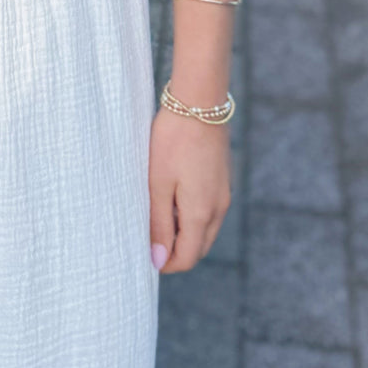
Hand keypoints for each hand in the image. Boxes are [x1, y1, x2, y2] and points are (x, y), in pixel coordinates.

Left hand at [147, 105, 231, 272]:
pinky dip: (191, 216)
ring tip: (155, 214)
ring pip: (204, 230)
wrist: (199, 103)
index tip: (144, 255)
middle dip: (175, 251)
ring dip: (183, 233)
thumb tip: (159, 260)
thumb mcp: (158, 183)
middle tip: (147, 238)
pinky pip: (208, 211)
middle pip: (198, 248)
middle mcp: (218, 209)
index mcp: (202, 213)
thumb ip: (160, 223)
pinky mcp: (222, 181)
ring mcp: (223, 194)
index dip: (166, 263)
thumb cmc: (173, 141)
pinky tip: (170, 196)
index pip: (188, 258)